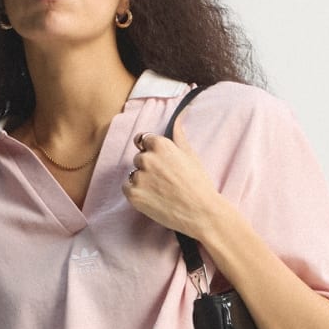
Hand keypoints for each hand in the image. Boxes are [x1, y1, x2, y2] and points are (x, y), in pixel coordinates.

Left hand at [120, 110, 224, 240]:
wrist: (200, 212)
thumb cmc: (198, 184)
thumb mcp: (190, 154)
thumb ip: (178, 135)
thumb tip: (179, 116)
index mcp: (160, 145)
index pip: (144, 140)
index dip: (153, 152)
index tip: (162, 163)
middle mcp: (147, 158)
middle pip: (139, 158)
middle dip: (148, 167)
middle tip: (165, 180)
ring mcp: (138, 177)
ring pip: (133, 174)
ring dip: (142, 180)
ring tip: (161, 191)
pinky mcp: (133, 194)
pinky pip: (127, 188)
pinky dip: (136, 193)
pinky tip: (152, 198)